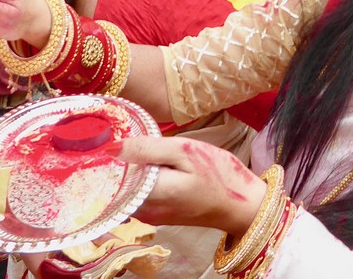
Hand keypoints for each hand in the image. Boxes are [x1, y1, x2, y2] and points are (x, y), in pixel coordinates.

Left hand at [116, 136, 266, 238]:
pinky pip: (137, 196)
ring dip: (129, 170)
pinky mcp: (158, 216)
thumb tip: (111, 148)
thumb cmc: (218, 175)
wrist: (243, 206)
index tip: (112, 137)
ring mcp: (150, 216)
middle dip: (118, 162)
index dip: (109, 154)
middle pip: (115, 183)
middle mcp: (144, 210)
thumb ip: (148, 149)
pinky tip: (152, 166)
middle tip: (130, 139)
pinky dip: (138, 180)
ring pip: (125, 189)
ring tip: (142, 150)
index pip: (112, 173)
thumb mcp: (185, 151)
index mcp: (150, 193)